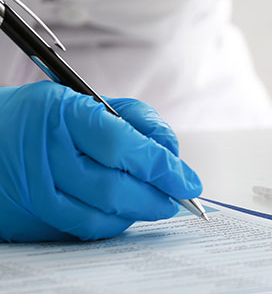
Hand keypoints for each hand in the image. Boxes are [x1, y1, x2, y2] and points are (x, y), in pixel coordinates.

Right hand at [0, 82, 201, 241]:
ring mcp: (34, 190)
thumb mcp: (86, 98)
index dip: (162, 166)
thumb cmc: (46, 114)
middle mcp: (46, 155)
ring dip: (139, 212)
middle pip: (114, 187)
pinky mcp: (29, 216)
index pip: (123, 145)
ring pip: (99, 214)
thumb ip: (134, 118)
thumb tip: (171, 152)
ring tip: (158, 203)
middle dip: (157, 196)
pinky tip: (127, 213)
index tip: (189, 180)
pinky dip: (112, 223)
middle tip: (179, 196)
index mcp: (63, 115)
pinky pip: (81, 228)